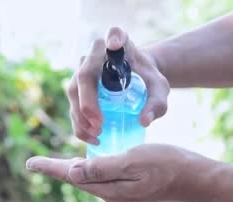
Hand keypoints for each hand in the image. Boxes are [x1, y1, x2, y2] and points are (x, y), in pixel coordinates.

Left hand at [25, 144, 210, 201]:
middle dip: (60, 171)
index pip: (73, 178)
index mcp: (111, 190)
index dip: (51, 168)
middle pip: (80, 181)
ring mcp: (125, 195)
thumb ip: (103, 168)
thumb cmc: (169, 165)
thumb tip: (73, 172)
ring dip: (76, 171)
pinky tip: (94, 163)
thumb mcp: (133, 161)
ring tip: (60, 164)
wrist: (198, 180)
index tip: (29, 163)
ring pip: (93, 181)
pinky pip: (106, 181)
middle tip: (39, 163)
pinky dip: (94, 170)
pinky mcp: (134, 191)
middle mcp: (114, 197)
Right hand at [68, 27, 169, 144]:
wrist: (138, 80)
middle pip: (85, 74)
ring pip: (73, 91)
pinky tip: (92, 138)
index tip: (115, 45)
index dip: (113, 37)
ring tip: (96, 134)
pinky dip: (79, 125)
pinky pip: (73, 105)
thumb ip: (157, 103)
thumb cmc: (148, 80)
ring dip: (80, 116)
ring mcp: (83, 70)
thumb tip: (143, 121)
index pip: (115, 33)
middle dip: (88, 101)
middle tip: (99, 124)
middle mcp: (96, 54)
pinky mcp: (78, 88)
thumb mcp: (159, 89)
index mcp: (120, 44)